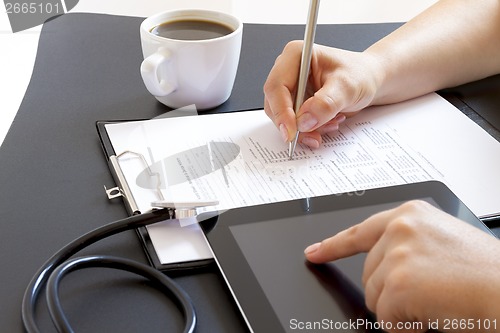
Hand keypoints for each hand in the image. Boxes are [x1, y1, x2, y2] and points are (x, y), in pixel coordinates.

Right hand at [263, 41, 381, 147]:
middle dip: (294, 124)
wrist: (369, 81)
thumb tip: (303, 121)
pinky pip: (292, 123)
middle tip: (313, 136)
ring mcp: (290, 88)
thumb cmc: (360, 75)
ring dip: (304, 129)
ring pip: (282, 117)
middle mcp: (288, 71)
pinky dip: (308, 130)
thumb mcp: (347, 87)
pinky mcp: (294, 103)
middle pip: (275, 104)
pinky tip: (327, 124)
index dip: (281, 111)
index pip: (276, 86)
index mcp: (295, 55)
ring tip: (330, 124)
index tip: (292, 131)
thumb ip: (326, 103)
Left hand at [305, 200, 499, 331]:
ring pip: (374, 297)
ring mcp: (396, 254)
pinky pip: (385, 318)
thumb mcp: (442, 241)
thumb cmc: (487, 273)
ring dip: (400, 309)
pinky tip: (433, 314)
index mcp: (410, 215)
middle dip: (391, 291)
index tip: (314, 252)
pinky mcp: (397, 283)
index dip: (333, 245)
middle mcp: (399, 228)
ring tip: (437, 300)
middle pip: (368, 273)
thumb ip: (407, 245)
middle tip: (430, 292)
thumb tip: (383, 266)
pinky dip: (406, 326)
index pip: (359, 232)